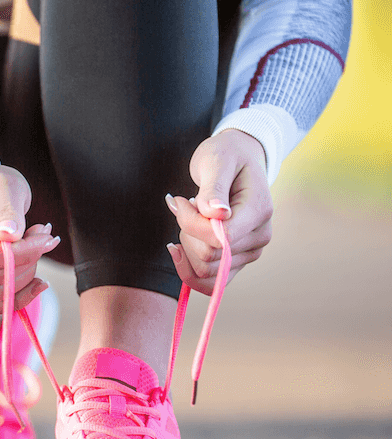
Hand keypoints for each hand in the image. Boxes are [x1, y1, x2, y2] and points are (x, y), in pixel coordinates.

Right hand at [0, 156, 60, 315]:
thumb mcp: (7, 183)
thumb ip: (9, 209)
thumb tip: (9, 237)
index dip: (27, 254)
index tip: (47, 236)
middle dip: (30, 263)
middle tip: (44, 238)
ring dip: (25, 280)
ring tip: (34, 251)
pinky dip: (15, 298)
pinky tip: (32, 280)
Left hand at [165, 129, 272, 294]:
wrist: (237, 158)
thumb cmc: (225, 155)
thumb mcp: (216, 161)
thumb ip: (214, 189)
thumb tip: (217, 214)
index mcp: (259, 211)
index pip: (220, 239)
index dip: (191, 225)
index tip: (179, 201)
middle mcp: (260, 236)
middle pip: (209, 257)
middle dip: (186, 233)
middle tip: (183, 206)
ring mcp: (249, 252)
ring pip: (205, 272)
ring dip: (186, 247)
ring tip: (190, 218)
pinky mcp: (236, 261)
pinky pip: (209, 283)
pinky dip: (187, 267)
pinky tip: (178, 246)